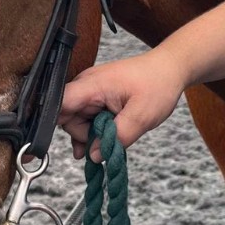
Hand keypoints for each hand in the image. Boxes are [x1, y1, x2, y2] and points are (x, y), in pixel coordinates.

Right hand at [59, 48, 188, 160]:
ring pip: (76, 119)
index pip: (59, 104)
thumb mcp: (142, 116)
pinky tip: (105, 140)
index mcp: (93, 85)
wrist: (169, 69)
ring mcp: (91, 90)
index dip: (54, 124)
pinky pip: (87, 117)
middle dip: (83, 135)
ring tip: (110, 141)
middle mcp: (86, 85)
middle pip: (67, 116)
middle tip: (106, 144)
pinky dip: (95, 130)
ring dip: (90, 135)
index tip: (68, 144)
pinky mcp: (97, 96)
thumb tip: (94, 155)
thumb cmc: (158, 84)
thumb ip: (117, 137)